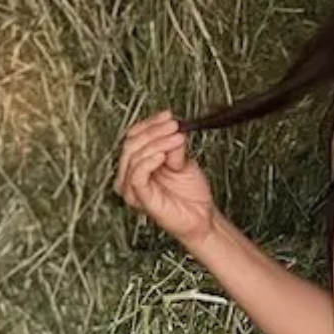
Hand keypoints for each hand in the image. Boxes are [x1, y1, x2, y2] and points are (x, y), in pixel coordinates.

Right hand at [115, 111, 216, 250]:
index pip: (133, 136)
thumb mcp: (182, 161)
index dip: (150, 123)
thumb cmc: (191, 194)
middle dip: (154, 131)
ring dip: (157, 142)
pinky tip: (162, 155)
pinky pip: (137, 175)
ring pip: (134, 155)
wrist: (202, 217)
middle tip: (174, 126)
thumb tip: (170, 127)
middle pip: (132, 143)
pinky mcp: (141, 199)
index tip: (168, 115)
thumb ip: (173, 146)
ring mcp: (133, 188)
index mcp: (136, 165)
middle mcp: (130, 176)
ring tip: (177, 138)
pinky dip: (148, 161)